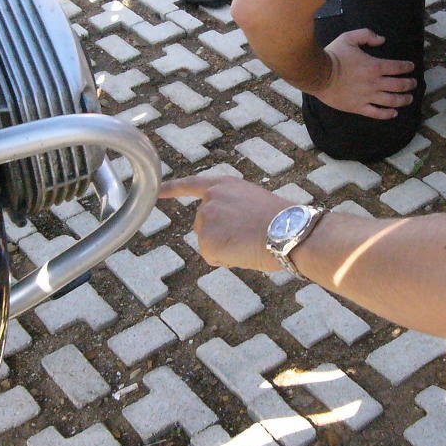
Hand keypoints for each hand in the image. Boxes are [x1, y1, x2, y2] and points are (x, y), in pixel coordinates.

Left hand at [158, 175, 292, 271]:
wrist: (288, 231)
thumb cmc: (281, 220)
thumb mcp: (252, 202)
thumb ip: (231, 208)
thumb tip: (226, 230)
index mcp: (224, 184)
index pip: (191, 184)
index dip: (172, 188)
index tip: (157, 191)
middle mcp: (210, 198)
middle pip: (202, 226)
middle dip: (219, 236)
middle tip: (247, 235)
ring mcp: (206, 219)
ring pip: (209, 244)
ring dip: (225, 249)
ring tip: (248, 241)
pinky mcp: (206, 240)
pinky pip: (212, 258)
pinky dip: (226, 260)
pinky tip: (242, 252)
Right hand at [314, 29, 414, 118]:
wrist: (318, 74)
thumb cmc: (333, 55)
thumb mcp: (349, 37)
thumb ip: (367, 35)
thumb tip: (382, 39)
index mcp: (374, 66)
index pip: (397, 67)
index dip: (407, 67)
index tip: (411, 67)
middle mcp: (374, 83)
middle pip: (398, 85)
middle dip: (409, 84)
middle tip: (414, 84)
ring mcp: (367, 97)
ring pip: (391, 101)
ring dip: (403, 100)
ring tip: (409, 98)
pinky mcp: (358, 107)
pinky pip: (377, 113)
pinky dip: (387, 114)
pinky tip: (394, 113)